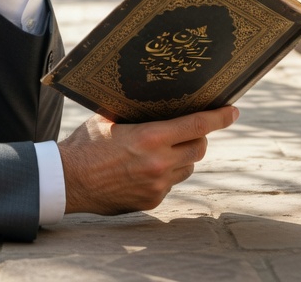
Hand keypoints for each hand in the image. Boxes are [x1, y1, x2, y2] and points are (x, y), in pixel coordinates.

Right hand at [57, 107, 239, 214]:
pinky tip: (145, 169)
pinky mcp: (151, 201)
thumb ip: (136, 113)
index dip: (220, 117)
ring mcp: (157, 185)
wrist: (67, 181)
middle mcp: (159, 162)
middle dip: (199, 137)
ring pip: (187, 168)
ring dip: (183, 157)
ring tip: (163, 149)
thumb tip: (156, 99)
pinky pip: (170, 184)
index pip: (198, 125)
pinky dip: (165, 174)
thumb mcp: (110, 118)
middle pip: (199, 148)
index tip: (233, 111)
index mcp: (151, 137)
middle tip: (191, 129)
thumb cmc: (85, 144)